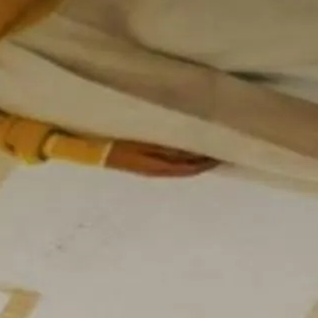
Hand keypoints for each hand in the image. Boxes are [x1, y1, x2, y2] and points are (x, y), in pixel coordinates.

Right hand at [106, 142, 220, 179]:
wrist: (99, 153)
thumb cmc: (121, 146)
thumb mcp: (145, 146)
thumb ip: (165, 150)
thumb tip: (187, 152)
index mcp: (159, 167)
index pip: (188, 168)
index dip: (204, 164)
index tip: (219, 156)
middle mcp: (158, 171)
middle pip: (187, 170)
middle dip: (203, 164)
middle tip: (219, 154)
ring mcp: (152, 170)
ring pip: (180, 169)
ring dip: (194, 163)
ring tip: (207, 153)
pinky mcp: (147, 166)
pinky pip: (171, 166)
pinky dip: (183, 161)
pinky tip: (186, 154)